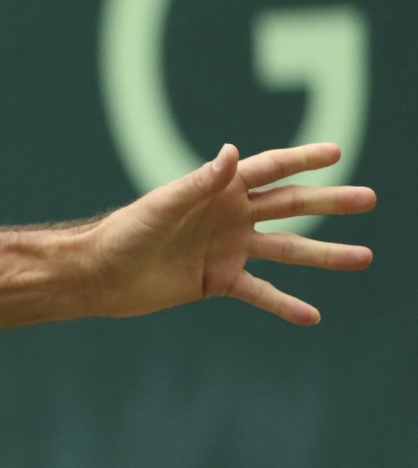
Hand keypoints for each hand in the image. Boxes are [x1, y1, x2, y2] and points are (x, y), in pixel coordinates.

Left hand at [87, 141, 374, 323]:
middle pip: (291, 206)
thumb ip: (199, 183)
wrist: (99, 275)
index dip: (303, 159)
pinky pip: (260, 292)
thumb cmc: (125, 232)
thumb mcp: (163, 206)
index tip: (337, 152)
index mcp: (218, 190)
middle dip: (330, 202)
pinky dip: (285, 304)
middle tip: (369, 199)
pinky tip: (312, 315)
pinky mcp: (218, 280)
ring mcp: (228, 248)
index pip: (269, 169)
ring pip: (287, 250)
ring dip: (324, 255)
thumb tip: (231, 153)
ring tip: (364, 257)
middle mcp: (229, 216)